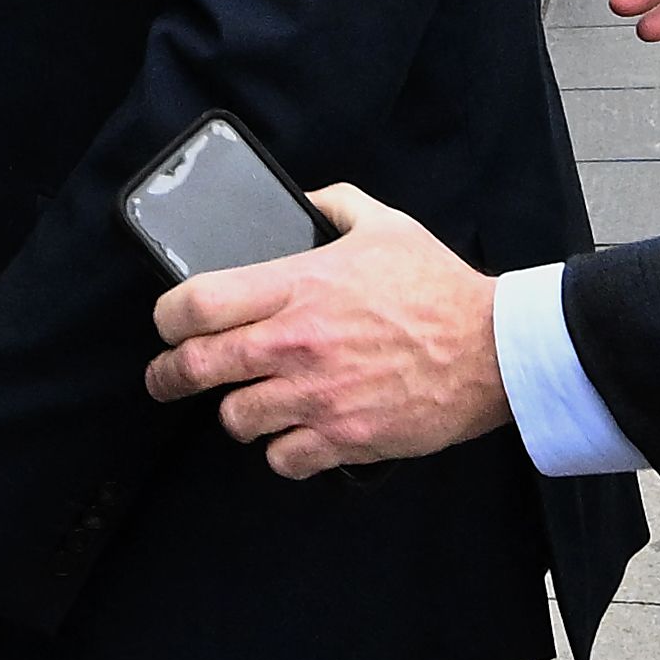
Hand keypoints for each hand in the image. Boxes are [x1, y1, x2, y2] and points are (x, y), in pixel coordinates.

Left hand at [142, 186, 509, 476]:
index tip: (167, 327)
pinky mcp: (343, 438)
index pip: (193, 302)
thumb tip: (300, 200)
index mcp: (297, 286)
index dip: (166, 318)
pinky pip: (281, 459)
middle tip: (168, 379)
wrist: (494, 349)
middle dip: (169, 377)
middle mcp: (296, 343)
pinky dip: (283, 451)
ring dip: (238, 412)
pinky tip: (296, 434)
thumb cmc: (439, 287)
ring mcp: (317, 396)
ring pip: (234, 419)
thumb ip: (332, 204)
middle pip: (194, 367)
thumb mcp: (384, 224)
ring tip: (253, 403)